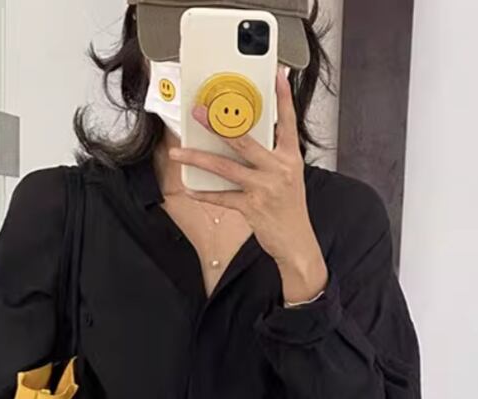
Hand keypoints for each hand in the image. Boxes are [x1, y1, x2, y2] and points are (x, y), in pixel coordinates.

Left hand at [169, 68, 328, 304]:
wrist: (297, 244)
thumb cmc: (290, 211)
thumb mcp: (289, 179)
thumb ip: (270, 159)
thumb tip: (243, 142)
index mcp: (290, 160)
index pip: (288, 123)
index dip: (283, 98)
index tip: (277, 75)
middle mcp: (278, 170)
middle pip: (245, 141)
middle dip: (218, 125)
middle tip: (199, 112)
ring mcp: (265, 188)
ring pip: (226, 168)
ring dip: (199, 158)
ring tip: (180, 152)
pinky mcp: (252, 207)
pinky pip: (223, 197)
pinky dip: (204, 194)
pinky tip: (190, 189)